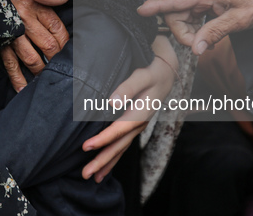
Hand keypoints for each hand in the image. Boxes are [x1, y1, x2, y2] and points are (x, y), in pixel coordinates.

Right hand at [0, 0, 69, 90]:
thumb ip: (45, 7)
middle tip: (63, 68)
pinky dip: (17, 79)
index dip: (66, 43)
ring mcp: (12, 33)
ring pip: (32, 58)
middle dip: (57, 59)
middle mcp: (26, 20)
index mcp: (37, 6)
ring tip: (48, 78)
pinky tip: (24, 88)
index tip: (70, 51)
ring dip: (41, 70)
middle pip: (49, 46)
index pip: (58, 29)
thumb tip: (59, 29)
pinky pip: (10, 64)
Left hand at [81, 36, 176, 181]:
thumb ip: (127, 88)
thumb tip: (111, 102)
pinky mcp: (134, 127)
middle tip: (85, 174)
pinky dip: (113, 158)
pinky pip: (123, 146)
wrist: (166, 75)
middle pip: (118, 146)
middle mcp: (138, 125)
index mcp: (139, 114)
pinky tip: (104, 168)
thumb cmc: (152, 74)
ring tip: (93, 178)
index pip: (118, 130)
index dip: (102, 140)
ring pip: (121, 150)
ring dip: (106, 164)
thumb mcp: (142, 76)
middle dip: (101, 161)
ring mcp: (137, 128)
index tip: (86, 147)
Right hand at [138, 0, 252, 54]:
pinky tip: (205, 35)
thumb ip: (214, 33)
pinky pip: (186, 19)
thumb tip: (195, 48)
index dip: (157, 6)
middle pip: (174, 14)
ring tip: (207, 40)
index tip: (142, 10)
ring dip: (188, 33)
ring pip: (179, 18)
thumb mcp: (237, 21)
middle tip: (200, 45)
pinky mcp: (199, 3)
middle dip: (182, 33)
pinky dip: (193, 30)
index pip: (176, 0)